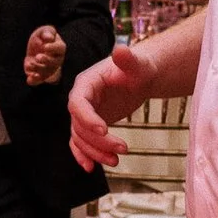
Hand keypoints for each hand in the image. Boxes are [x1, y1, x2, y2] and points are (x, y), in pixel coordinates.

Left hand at [24, 25, 67, 86]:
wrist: (35, 49)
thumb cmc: (42, 38)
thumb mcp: (44, 31)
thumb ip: (47, 32)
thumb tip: (49, 37)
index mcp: (59, 47)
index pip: (60, 48)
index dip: (53, 48)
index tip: (45, 46)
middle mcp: (57, 60)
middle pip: (54, 62)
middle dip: (46, 60)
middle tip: (38, 57)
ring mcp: (49, 69)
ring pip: (47, 72)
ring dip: (38, 69)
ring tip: (31, 63)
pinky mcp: (40, 75)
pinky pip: (40, 80)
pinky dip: (35, 81)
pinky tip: (29, 79)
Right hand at [68, 43, 158, 170]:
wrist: (140, 77)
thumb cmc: (139, 69)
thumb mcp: (137, 65)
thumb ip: (128, 59)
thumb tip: (120, 50)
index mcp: (86, 84)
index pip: (78, 103)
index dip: (87, 118)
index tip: (104, 130)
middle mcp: (80, 99)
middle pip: (79, 125)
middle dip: (98, 141)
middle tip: (123, 149)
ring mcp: (84, 114)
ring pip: (80, 138)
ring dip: (95, 152)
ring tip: (116, 161)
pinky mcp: (90, 125)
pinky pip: (80, 143)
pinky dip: (84, 155)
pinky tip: (91, 168)